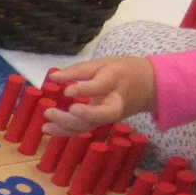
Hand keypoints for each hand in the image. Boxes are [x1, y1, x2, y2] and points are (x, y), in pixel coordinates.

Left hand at [42, 57, 156, 134]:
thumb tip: (53, 77)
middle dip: (77, 116)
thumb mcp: (104, 63)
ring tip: (45, 122)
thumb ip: (78, 70)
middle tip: (51, 112)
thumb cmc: (123, 70)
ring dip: (66, 127)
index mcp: (116, 80)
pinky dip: (66, 131)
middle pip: (99, 114)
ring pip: (90, 125)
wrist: (150, 85)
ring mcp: (109, 115)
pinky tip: (48, 129)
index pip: (101, 86)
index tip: (67, 91)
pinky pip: (85, 129)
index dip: (85, 90)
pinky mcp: (103, 122)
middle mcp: (114, 101)